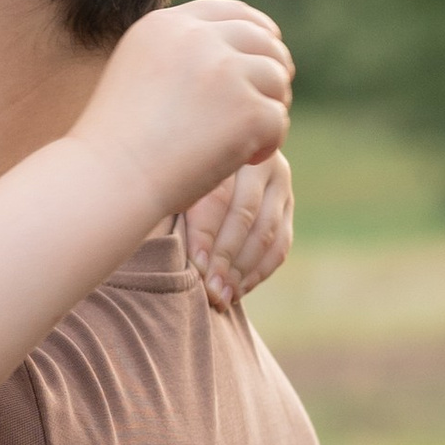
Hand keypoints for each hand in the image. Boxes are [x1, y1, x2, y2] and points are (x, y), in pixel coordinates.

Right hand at [76, 0, 291, 226]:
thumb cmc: (119, 142)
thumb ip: (181, 55)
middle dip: (271, 72)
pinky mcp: (247, 110)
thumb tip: (237, 50)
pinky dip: (268, 143)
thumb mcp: (138, 75)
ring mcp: (225, 72)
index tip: (267, 57)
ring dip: (269, 108)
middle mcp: (198, 38)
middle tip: (263, 106)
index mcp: (167, 25)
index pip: (233, 12)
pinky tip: (244, 160)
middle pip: (264, 41)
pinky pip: (278, 119)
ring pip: (276, 78)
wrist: (110, 180)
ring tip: (246, 139)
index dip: (258, 32)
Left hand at [182, 149, 293, 308]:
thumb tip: (156, 238)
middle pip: (245, 215)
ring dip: (243, 269)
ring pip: (267, 231)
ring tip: (223, 296)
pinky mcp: (287, 203)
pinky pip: (280, 244)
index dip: (206, 235)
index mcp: (224, 148)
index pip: (217, 197)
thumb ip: (169, 198)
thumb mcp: (168, 178)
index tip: (196, 266)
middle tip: (212, 290)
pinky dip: (260, 271)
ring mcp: (279, 180)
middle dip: (226, 258)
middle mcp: (259, 159)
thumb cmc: (171, 173)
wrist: (207, 162)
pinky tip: (238, 290)